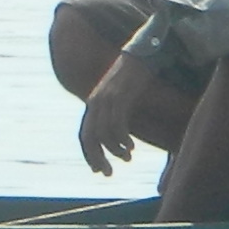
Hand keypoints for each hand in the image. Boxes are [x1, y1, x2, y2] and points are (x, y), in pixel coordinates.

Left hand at [78, 50, 166, 178]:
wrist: (144, 54)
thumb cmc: (135, 79)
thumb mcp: (122, 99)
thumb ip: (118, 115)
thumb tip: (123, 138)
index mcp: (94, 104)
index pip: (84, 135)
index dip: (89, 154)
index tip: (97, 170)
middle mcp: (96, 102)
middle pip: (89, 137)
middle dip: (97, 158)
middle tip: (108, 174)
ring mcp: (106, 98)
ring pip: (104, 132)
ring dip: (115, 149)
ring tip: (127, 157)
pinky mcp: (120, 95)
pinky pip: (117, 122)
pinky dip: (122, 138)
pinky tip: (131, 146)